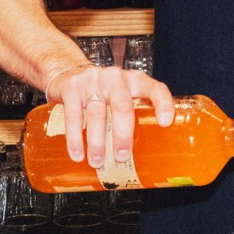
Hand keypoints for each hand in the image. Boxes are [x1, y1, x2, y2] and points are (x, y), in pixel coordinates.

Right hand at [40, 64, 172, 168]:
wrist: (68, 70)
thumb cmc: (103, 90)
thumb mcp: (123, 95)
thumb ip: (134, 115)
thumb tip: (146, 157)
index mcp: (134, 81)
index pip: (154, 88)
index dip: (162, 104)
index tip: (165, 124)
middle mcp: (115, 78)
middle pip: (122, 106)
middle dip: (123, 135)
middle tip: (122, 157)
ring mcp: (93, 81)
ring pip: (97, 114)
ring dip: (97, 142)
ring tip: (97, 162)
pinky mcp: (72, 87)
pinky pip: (73, 115)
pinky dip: (75, 137)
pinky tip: (78, 154)